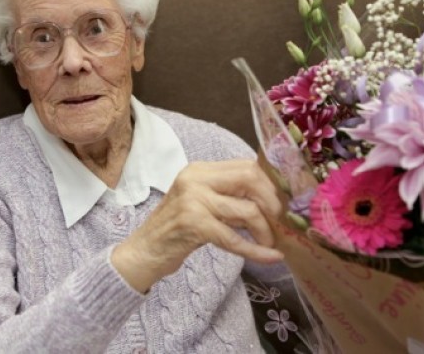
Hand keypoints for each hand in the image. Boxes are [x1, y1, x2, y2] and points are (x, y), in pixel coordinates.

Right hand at [111, 159, 283, 292]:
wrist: (143, 252)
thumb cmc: (176, 229)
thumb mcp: (201, 203)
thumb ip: (228, 196)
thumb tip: (272, 201)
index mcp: (200, 170)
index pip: (246, 166)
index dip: (269, 184)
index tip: (280, 203)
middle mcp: (196, 179)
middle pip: (250, 178)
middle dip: (271, 201)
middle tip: (278, 222)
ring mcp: (194, 200)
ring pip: (248, 209)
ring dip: (265, 231)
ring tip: (268, 244)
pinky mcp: (194, 225)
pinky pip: (235, 238)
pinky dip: (257, 251)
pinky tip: (271, 258)